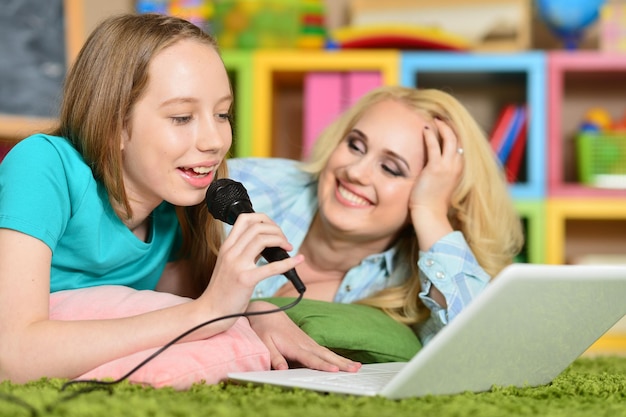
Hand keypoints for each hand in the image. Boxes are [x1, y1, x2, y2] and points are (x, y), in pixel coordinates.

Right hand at [198, 214, 303, 325]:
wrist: (211, 311)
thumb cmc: (223, 290)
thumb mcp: (230, 265)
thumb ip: (245, 253)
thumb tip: (267, 244)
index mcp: (227, 247)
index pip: (245, 219)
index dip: (264, 219)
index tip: (274, 229)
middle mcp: (231, 252)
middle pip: (257, 227)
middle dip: (276, 230)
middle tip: (285, 242)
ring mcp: (237, 265)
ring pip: (262, 239)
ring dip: (281, 239)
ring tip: (288, 248)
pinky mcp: (245, 280)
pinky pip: (271, 266)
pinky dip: (288, 262)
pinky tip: (298, 260)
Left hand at [246, 301, 361, 371]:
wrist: (267, 312)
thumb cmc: (265, 329)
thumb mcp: (264, 343)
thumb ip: (274, 356)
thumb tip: (283, 369)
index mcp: (294, 345)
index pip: (311, 358)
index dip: (323, 365)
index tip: (335, 370)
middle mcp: (304, 343)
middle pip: (325, 355)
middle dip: (341, 363)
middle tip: (355, 370)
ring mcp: (308, 342)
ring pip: (328, 353)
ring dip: (343, 360)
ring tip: (357, 367)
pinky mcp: (309, 342)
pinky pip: (325, 351)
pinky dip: (336, 357)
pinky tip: (345, 363)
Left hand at [409, 118, 463, 248]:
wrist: (430, 214)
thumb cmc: (432, 203)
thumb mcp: (441, 185)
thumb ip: (441, 174)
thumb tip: (433, 169)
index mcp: (459, 170)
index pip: (459, 147)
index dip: (454, 135)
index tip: (446, 127)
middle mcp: (456, 166)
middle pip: (457, 139)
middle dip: (450, 127)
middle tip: (441, 118)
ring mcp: (448, 166)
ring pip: (449, 139)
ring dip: (442, 127)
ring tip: (434, 119)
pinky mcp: (436, 168)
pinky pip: (434, 145)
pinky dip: (430, 135)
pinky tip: (425, 129)